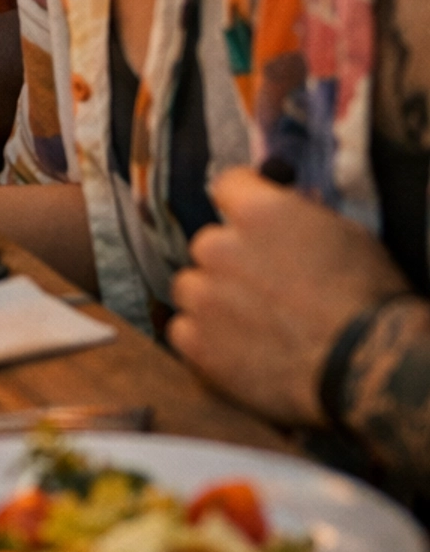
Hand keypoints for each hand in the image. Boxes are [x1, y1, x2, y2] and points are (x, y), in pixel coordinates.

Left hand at [168, 167, 406, 425]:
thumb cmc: (366, 298)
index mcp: (255, 212)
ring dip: (213, 300)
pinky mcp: (198, 344)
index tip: (254, 222)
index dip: (243, 203)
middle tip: (265, 288)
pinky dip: (205, 341)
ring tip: (252, 325)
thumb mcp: (344, 234)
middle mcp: (219, 247)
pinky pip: (184, 331)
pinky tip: (238, 351)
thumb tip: (288, 208)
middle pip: (209, 244)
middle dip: (231, 261)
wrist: (366, 365)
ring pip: (191, 287)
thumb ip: (300, 216)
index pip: (228, 186)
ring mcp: (204, 297)